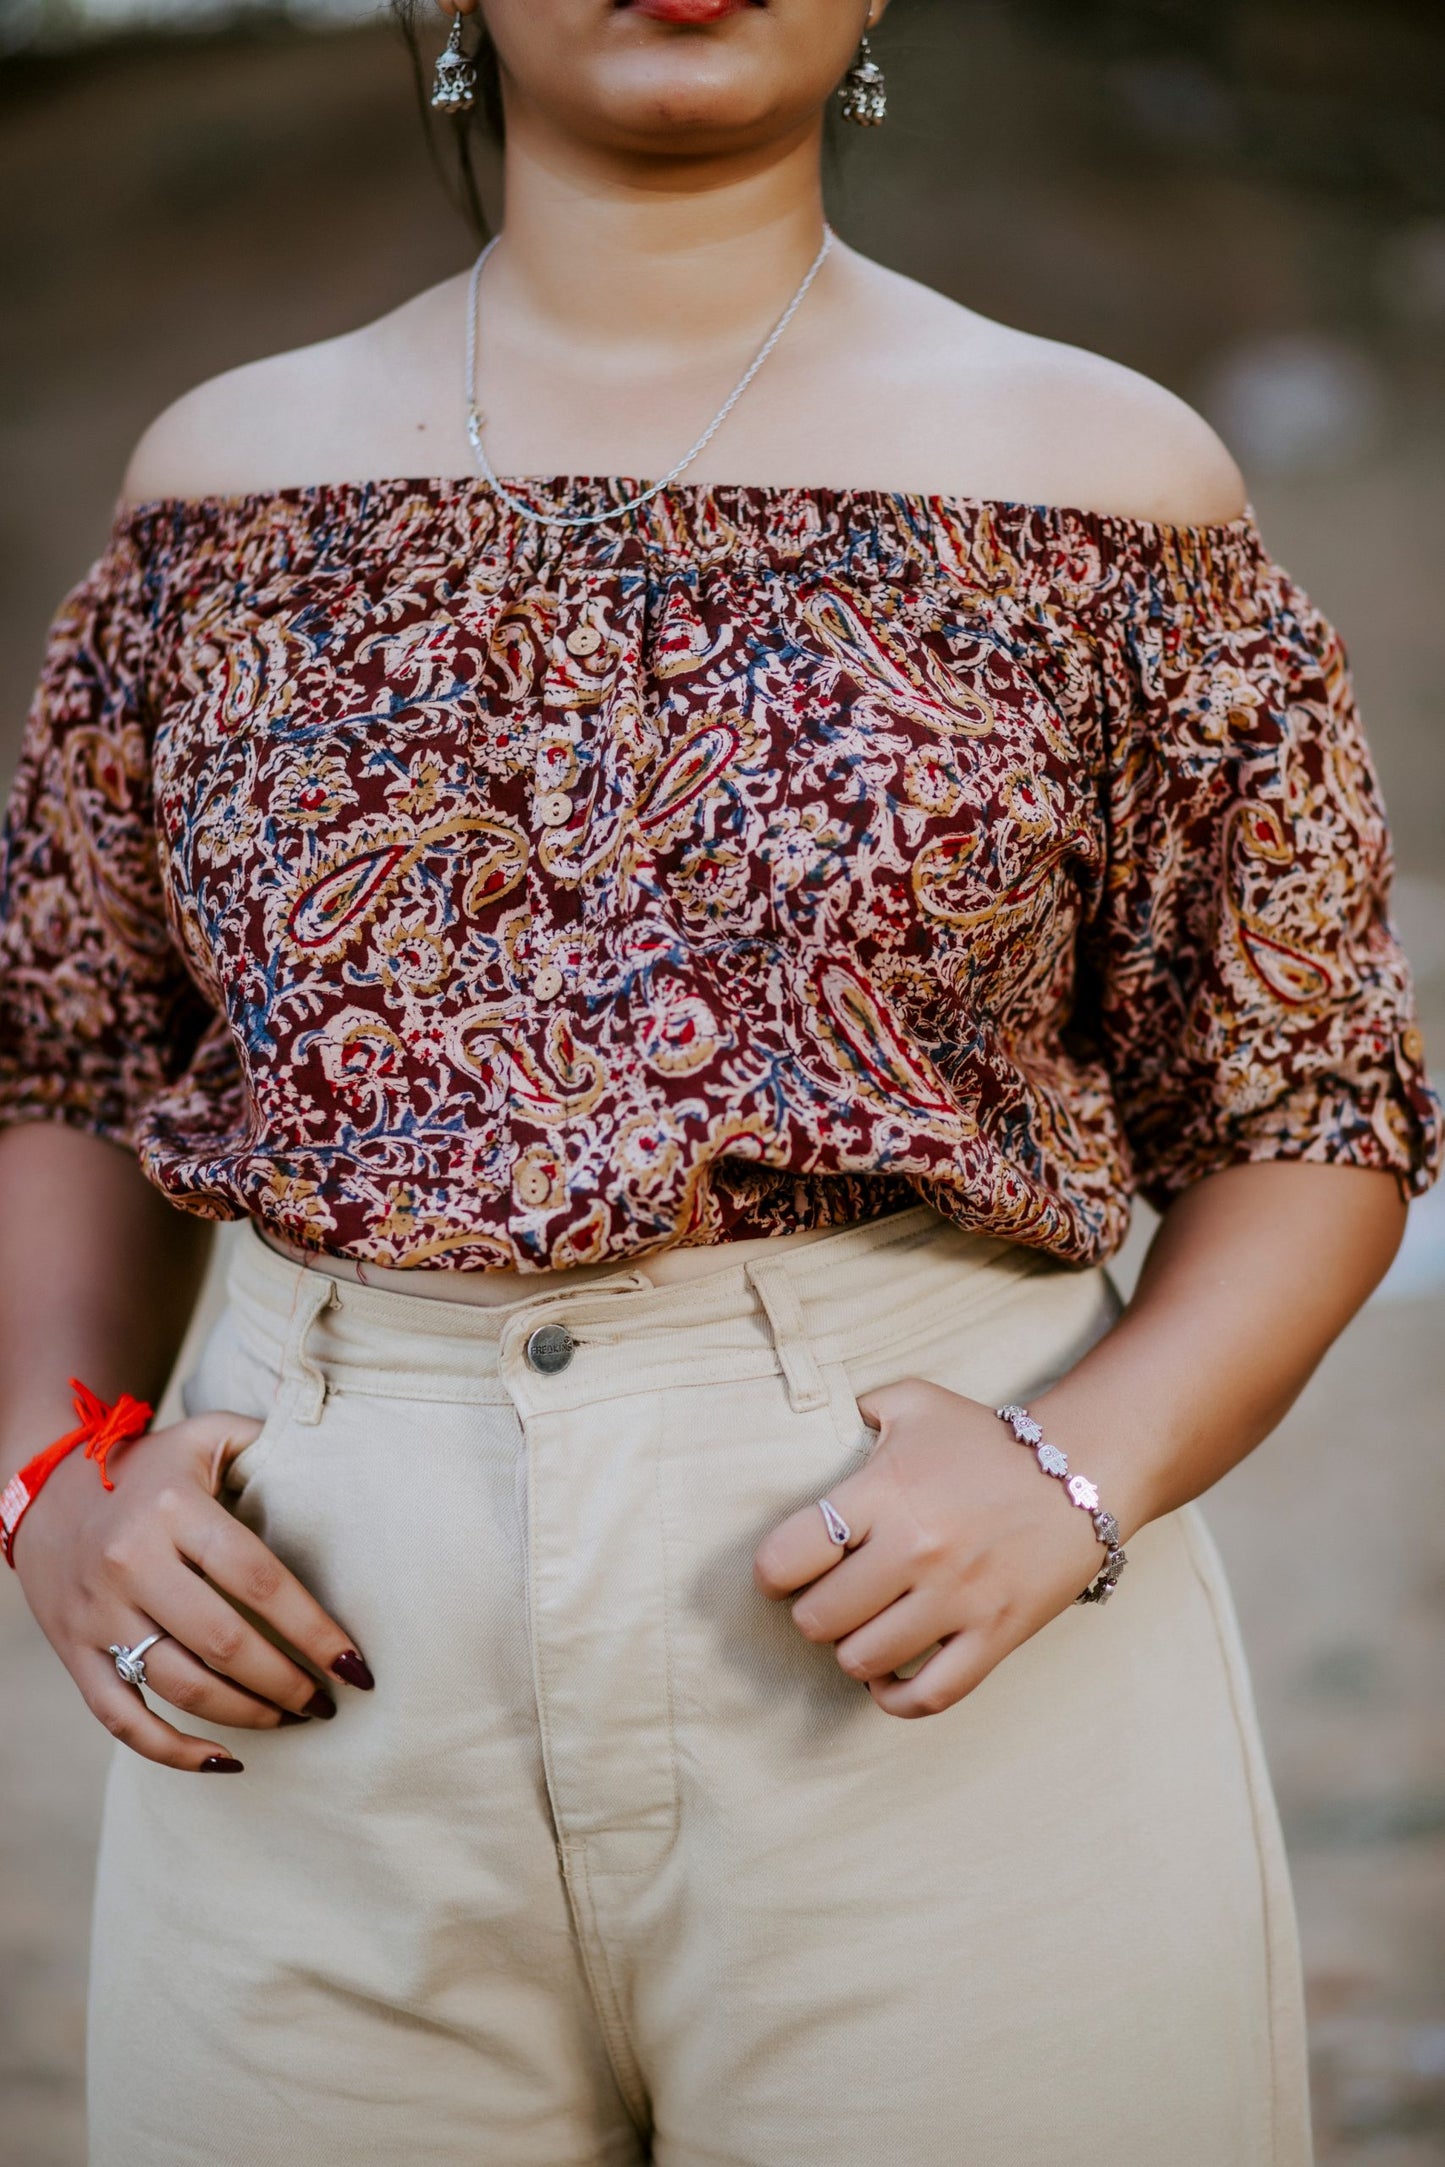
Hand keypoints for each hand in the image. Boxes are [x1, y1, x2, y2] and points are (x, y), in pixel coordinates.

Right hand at [11, 1411, 372, 1770]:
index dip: (312, 1628)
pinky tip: (224, 1760)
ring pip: (179, 1686)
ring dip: (246, 1714)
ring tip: (292, 1718)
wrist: (44, 1490)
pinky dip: (173, 1751)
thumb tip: (332, 1450)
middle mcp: (131, 1564)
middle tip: (328, 1701)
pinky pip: (121, 1719)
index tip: (355, 1665)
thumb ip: (264, 1439)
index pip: (258, 1579)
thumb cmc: (149, 1467)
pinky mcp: (75, 1653)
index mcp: (173, 1509)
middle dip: (287, 1681)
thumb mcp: (204, 1435)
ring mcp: (99, 1615)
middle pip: (223, 1642)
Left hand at [753, 1379, 1109, 1718]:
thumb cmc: (986, 1440)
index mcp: (886, 1491)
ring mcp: (958, 1598)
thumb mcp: (915, 1402)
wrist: (1082, 1470)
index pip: (790, 1553)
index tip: (783, 1571)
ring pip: (863, 1659)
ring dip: (851, 1650)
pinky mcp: (996, 1634)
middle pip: (819, 1618)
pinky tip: (884, 1678)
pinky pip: (929, 1694)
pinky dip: (894, 1698)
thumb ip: (857, 1407)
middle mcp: (917, 1548)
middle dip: (812, 1613)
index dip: (773, 1570)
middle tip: (829, 1598)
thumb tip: (811, 1423)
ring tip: (860, 1628)